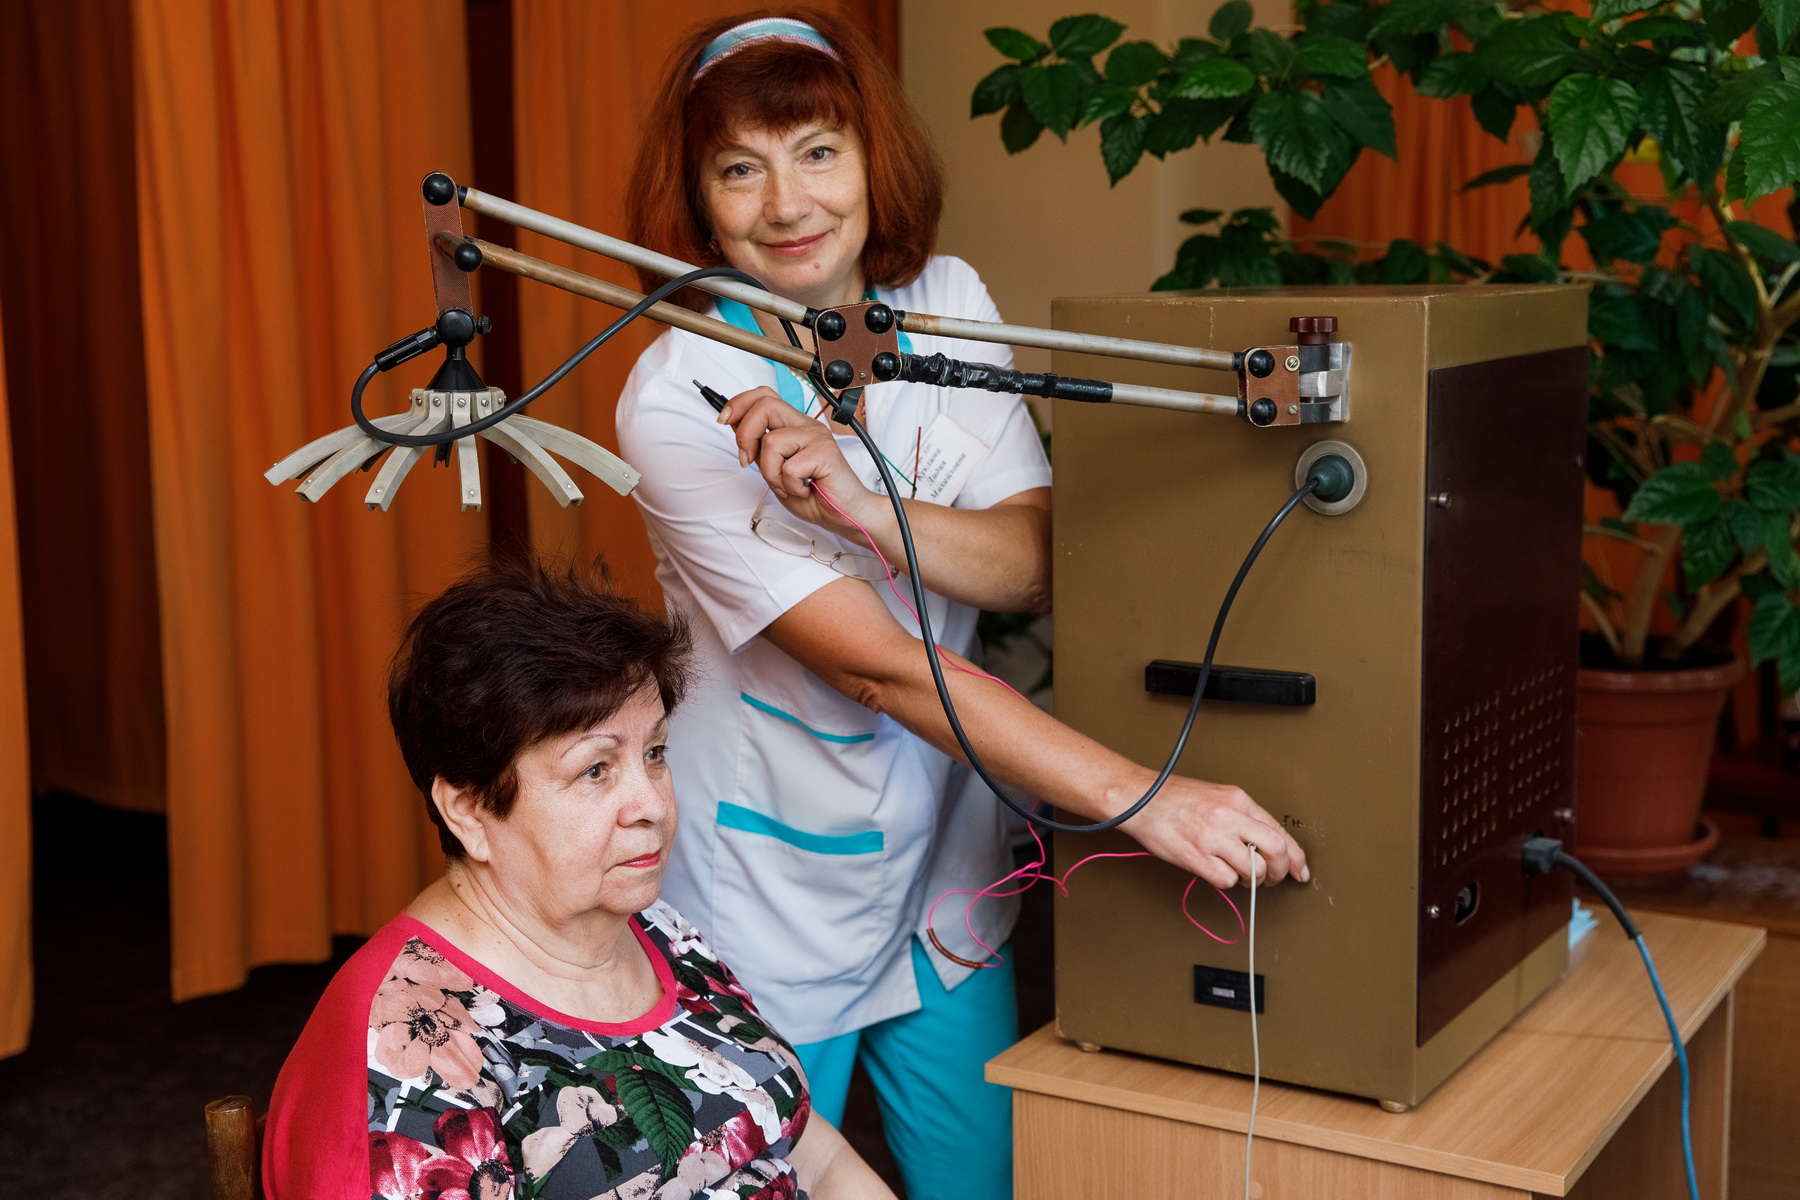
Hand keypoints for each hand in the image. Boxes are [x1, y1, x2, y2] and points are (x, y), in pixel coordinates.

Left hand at [717, 387, 883, 534]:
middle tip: (749, 462)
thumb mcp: (775, 470)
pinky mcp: (825, 454)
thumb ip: (759, 448)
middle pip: (765, 405)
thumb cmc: (815, 496)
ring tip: (787, 486)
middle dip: (745, 435)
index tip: (725, 420)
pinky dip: (789, 486)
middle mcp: (806, 426)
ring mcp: (817, 437)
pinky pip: (789, 467)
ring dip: (770, 473)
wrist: (845, 515)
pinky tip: (803, 490)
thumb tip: (734, 425)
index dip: (739, 403)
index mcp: (794, 425)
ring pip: (772, 442)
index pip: (764, 395)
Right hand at [1114, 773, 1309, 890]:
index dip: (1296, 857)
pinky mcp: (1196, 856)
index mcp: (1238, 799)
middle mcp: (1229, 816)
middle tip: (1272, 878)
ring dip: (1252, 880)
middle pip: (1275, 851)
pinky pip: (1226, 880)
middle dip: (1280, 871)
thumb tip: (1270, 845)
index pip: (1280, 832)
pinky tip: (1218, 872)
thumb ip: (1244, 818)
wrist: (1139, 799)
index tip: (1300, 871)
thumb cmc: (1175, 799)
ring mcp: (1212, 837)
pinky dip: (1227, 882)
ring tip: (1240, 875)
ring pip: (1253, 870)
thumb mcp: (1218, 797)